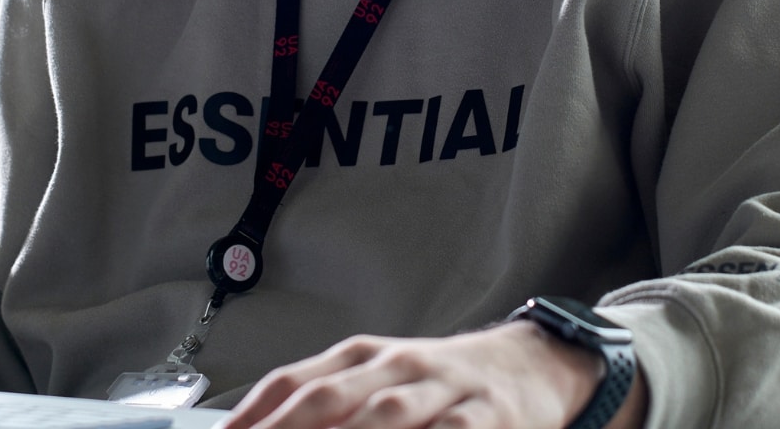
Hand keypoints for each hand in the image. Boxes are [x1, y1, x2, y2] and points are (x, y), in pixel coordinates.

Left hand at [225, 320, 644, 428]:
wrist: (529, 367)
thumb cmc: (437, 384)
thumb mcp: (379, 380)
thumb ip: (323, 399)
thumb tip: (251, 428)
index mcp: (363, 356)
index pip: (294, 382)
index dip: (253, 416)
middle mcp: (398, 366)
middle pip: (330, 399)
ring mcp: (442, 392)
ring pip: (385, 417)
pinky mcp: (486, 420)